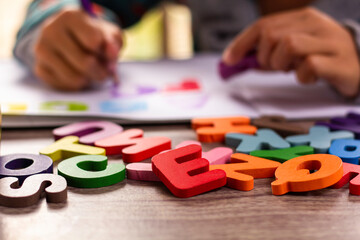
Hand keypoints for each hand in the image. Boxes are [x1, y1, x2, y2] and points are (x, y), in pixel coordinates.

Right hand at [34, 8, 121, 90]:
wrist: (68, 39)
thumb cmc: (92, 35)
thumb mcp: (108, 34)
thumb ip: (112, 43)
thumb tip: (111, 54)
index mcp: (69, 17)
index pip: (93, 41)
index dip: (103, 52)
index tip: (103, 51)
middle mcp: (50, 30)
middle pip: (85, 63)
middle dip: (100, 72)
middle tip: (104, 72)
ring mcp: (42, 50)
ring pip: (75, 78)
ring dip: (88, 79)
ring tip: (90, 71)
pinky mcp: (39, 69)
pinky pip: (65, 86)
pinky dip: (76, 85)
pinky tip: (77, 74)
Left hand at [222, 7, 359, 97]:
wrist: (359, 64)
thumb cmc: (320, 56)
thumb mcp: (292, 50)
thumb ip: (267, 51)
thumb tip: (238, 59)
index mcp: (302, 17)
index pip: (263, 25)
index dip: (242, 43)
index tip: (229, 59)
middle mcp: (316, 24)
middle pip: (272, 35)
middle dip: (264, 56)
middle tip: (274, 66)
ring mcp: (330, 41)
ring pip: (289, 45)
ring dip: (281, 64)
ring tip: (292, 70)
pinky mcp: (340, 62)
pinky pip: (309, 66)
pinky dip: (301, 76)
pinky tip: (307, 77)